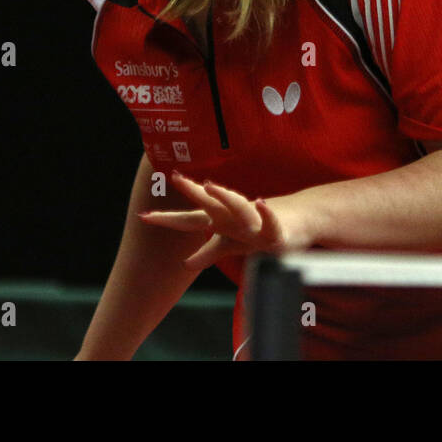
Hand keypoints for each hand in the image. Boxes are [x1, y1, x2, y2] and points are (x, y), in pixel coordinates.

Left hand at [139, 171, 310, 269]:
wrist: (298, 220)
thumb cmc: (260, 230)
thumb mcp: (232, 244)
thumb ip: (209, 251)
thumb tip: (185, 264)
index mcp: (222, 221)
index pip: (190, 219)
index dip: (168, 219)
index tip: (144, 216)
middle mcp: (234, 217)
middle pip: (210, 204)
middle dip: (193, 192)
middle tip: (176, 178)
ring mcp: (254, 221)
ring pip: (239, 207)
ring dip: (226, 196)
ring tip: (212, 185)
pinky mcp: (275, 229)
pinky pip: (270, 220)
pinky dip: (266, 212)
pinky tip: (261, 203)